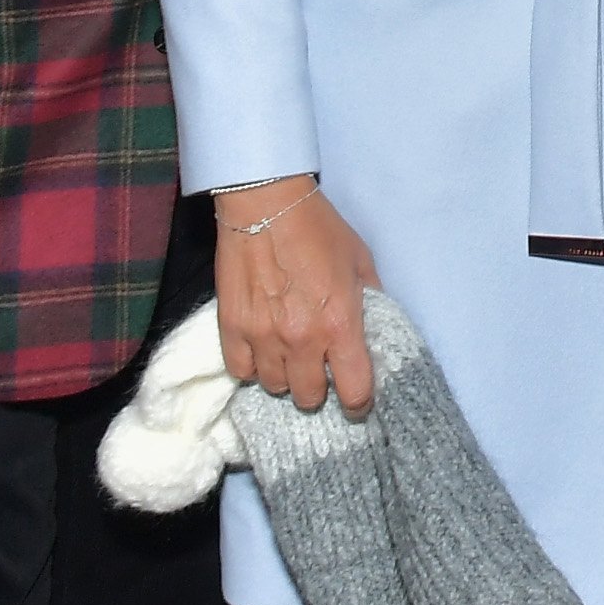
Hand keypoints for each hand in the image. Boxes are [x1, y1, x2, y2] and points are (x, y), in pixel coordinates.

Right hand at [212, 176, 378, 414]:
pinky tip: (261, 349)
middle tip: (319, 367)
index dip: (359, 401)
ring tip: (289, 355)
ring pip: (274, 387)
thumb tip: (371, 330)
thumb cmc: (319, 228)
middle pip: (310, 397)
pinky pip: (241, 371)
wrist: (266, 203)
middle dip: (319, 387)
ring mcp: (262, 336)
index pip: (354, 391)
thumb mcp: (361, 261)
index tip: (357, 397)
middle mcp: (301, 339)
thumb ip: (370, 300)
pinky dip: (252, 366)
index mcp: (340, 324)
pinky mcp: (231, 327)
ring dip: (285, 376)